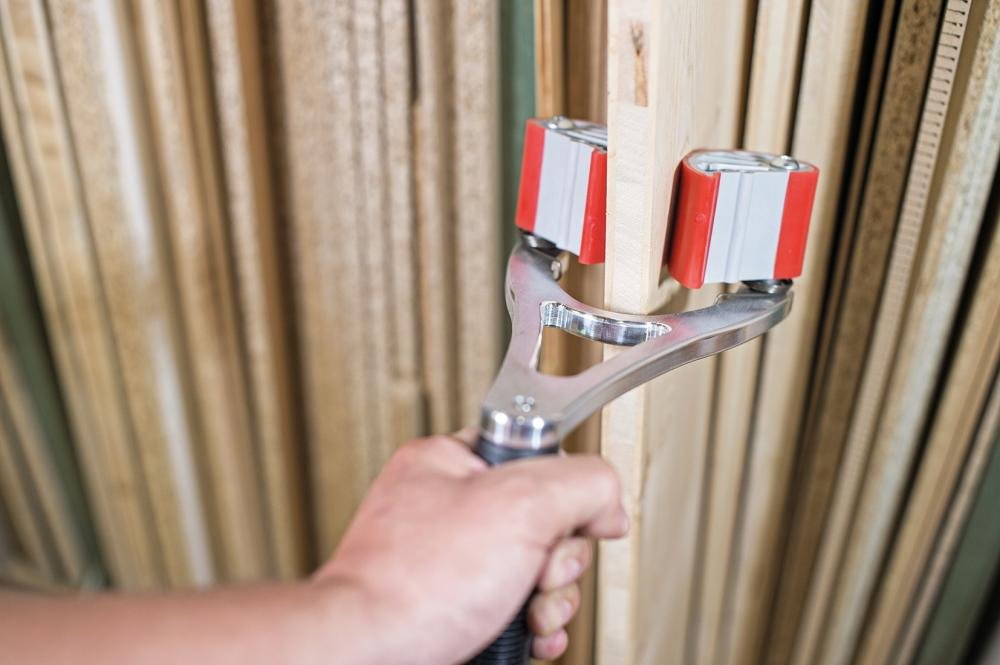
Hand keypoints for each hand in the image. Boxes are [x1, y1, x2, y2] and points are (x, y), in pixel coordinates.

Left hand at [317, 432, 627, 663]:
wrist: (370, 657)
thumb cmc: (415, 584)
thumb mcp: (520, 506)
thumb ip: (581, 483)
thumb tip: (608, 500)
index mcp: (449, 462)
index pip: (536, 453)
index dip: (564, 490)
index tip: (570, 519)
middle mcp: (447, 506)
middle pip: (545, 518)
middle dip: (559, 557)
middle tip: (539, 573)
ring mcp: (449, 559)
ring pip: (535, 567)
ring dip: (551, 597)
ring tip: (531, 612)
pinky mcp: (454, 603)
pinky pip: (515, 604)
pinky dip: (533, 624)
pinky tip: (531, 634)